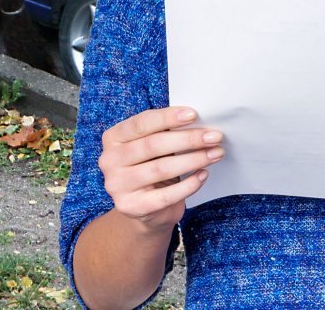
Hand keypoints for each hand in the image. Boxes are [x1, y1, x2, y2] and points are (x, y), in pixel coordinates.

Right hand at [99, 107, 223, 233]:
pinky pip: (166, 195)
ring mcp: (118, 185)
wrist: (144, 208)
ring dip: (193, 159)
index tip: (194, 114)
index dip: (168, 117)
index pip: (142, 123)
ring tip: (215, 154)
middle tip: (214, 136)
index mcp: (113, 138)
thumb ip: (164, 131)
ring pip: (161, 168)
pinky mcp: (132, 207)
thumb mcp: (152, 146)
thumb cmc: (151, 166)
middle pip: (153, 144)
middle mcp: (110, 160)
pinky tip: (203, 175)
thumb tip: (196, 120)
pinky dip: (189, 184)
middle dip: (188, 139)